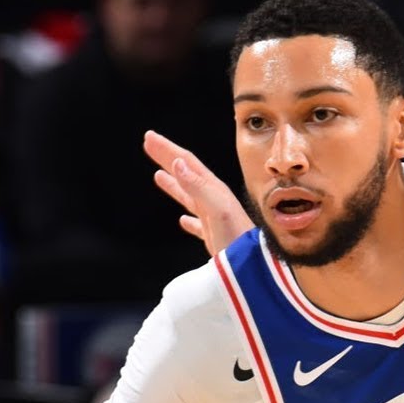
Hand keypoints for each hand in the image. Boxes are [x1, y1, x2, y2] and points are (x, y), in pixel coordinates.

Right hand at [143, 130, 253, 255]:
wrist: (255, 265)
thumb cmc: (238, 237)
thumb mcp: (217, 209)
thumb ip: (198, 186)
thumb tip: (177, 163)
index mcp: (213, 190)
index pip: (187, 163)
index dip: (168, 149)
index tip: (149, 137)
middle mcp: (214, 200)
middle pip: (186, 173)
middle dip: (167, 157)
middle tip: (149, 144)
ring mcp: (214, 219)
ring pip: (189, 196)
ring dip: (174, 184)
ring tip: (158, 175)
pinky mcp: (215, 238)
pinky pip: (197, 224)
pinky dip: (188, 220)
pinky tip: (182, 221)